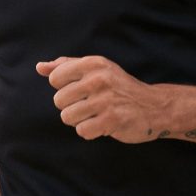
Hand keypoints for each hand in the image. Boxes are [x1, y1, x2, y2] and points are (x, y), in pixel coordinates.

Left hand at [37, 55, 167, 142]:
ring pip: (67, 117)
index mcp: (93, 63)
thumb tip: (40, 67)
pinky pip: (82, 131)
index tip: (80, 90)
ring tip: (95, 115)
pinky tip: (102, 124)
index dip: (63, 88)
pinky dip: (89, 132)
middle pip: (58, 100)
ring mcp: (106, 100)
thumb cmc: (119, 87)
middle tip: (90, 105)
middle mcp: (99, 79)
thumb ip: (66, 66)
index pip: (55, 78)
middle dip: (71, 106)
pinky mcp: (112, 120)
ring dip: (79, 120)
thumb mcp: (96, 69)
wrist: (155, 106)